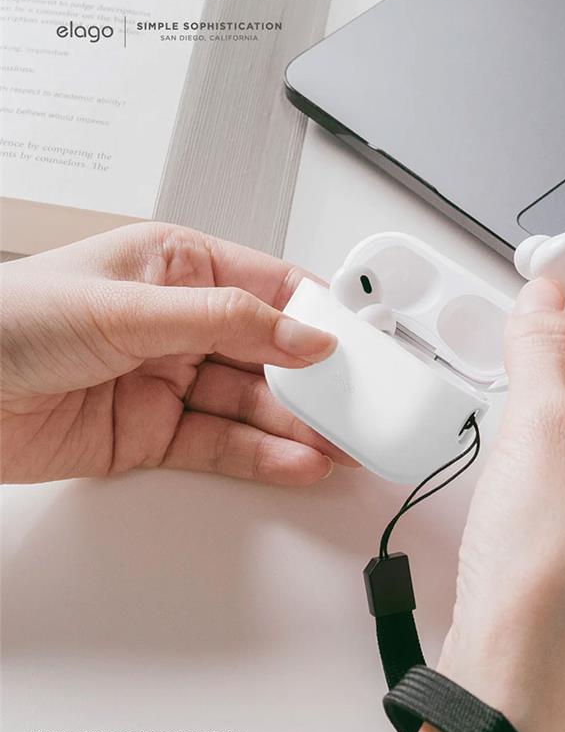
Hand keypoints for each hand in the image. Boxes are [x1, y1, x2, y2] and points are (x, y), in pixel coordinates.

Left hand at [0, 223, 356, 484]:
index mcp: (178, 268)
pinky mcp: (154, 434)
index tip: (358, 346)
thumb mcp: (129, 307)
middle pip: (269, 354)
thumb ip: (225, 321)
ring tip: (343, 445)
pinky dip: (262, 456)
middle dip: (316, 382)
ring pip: (251, 405)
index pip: (270, 287)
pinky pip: (221, 445)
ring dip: (298, 427)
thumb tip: (305, 336)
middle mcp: (180, 324)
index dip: (318, 316)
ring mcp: (170, 382)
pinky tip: (299, 462)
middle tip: (362, 407)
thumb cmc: (9, 321)